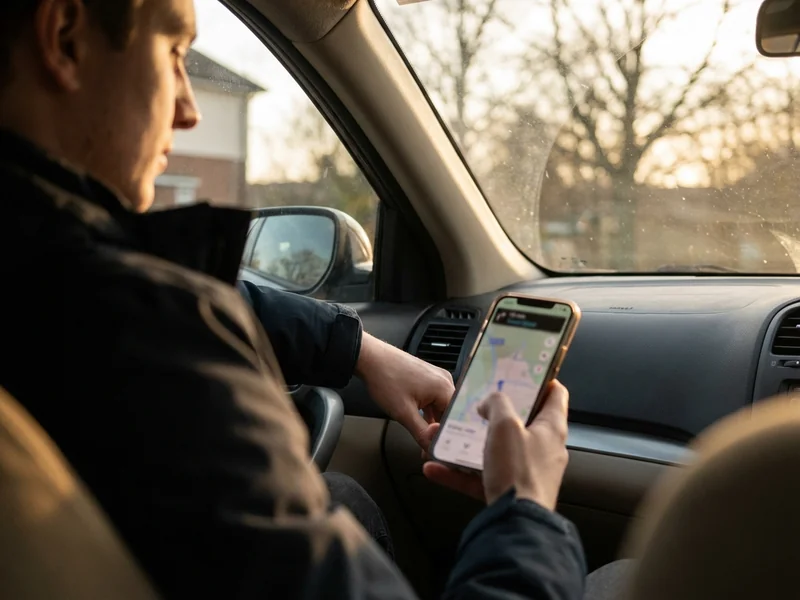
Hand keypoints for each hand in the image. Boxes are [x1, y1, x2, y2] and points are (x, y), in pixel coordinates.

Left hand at [355, 332, 453, 449]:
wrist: (371, 358)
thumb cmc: (385, 378)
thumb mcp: (403, 413)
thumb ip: (421, 433)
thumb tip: (432, 447)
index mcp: (444, 387)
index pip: (456, 419)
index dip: (449, 437)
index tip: (441, 450)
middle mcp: (444, 380)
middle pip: (449, 413)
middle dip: (439, 432)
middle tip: (430, 450)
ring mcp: (435, 377)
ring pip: (440, 407)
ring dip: (432, 423)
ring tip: (424, 439)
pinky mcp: (427, 377)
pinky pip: (433, 399)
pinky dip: (427, 412)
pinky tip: (420, 423)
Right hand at [423, 381, 569, 509]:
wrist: (515, 523)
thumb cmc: (518, 472)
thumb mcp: (505, 425)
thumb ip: (497, 405)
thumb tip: (490, 400)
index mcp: (551, 428)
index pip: (555, 394)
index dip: (540, 380)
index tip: (522, 373)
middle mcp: (543, 449)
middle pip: (522, 422)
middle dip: (497, 412)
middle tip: (478, 403)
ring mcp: (527, 472)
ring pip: (496, 451)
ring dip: (470, 443)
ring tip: (447, 437)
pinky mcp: (510, 492)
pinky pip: (480, 477)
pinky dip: (458, 473)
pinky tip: (436, 468)